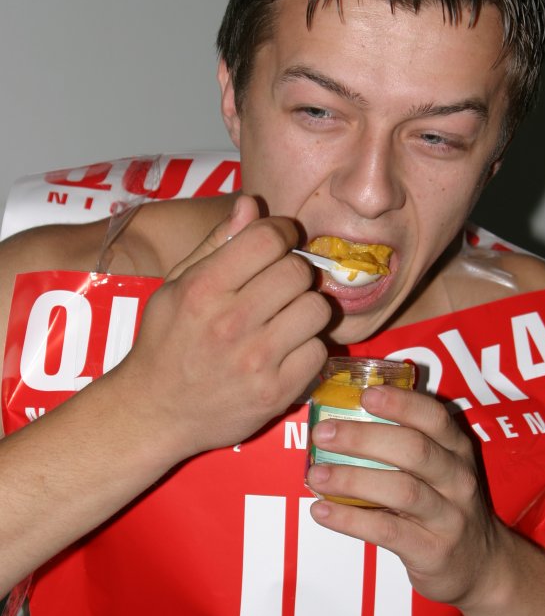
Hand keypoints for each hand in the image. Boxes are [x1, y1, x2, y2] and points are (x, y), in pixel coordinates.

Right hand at [110, 195, 330, 461]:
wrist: (154, 412)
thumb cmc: (165, 342)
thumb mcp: (176, 285)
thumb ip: (216, 243)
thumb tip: (251, 203)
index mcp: (203, 289)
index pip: (267, 238)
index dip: (281, 232)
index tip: (280, 241)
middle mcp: (230, 322)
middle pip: (298, 272)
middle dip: (295, 271)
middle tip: (281, 284)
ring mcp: (256, 360)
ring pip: (316, 309)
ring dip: (306, 309)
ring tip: (286, 317)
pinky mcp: (276, 392)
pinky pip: (319, 351)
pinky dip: (308, 348)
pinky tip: (286, 350)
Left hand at [307, 383, 508, 608]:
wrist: (480, 566)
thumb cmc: (443, 506)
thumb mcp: (438, 470)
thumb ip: (402, 445)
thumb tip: (339, 421)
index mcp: (456, 449)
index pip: (434, 417)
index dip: (400, 403)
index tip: (365, 394)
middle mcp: (457, 478)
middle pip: (414, 449)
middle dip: (364, 438)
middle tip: (323, 433)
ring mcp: (449, 516)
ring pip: (402, 490)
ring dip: (353, 480)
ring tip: (316, 475)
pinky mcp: (433, 551)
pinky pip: (387, 531)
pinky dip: (351, 520)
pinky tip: (321, 511)